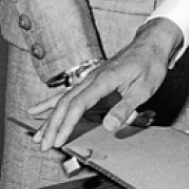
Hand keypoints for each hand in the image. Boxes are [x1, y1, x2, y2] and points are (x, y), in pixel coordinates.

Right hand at [31, 18, 182, 149]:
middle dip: (52, 125)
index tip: (58, 140)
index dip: (66, 124)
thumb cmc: (150, 64)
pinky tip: (36, 110)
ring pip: (63, 99)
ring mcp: (90, 78)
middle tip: (43, 145)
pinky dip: (50, 103)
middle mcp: (92, 78)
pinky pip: (67, 94)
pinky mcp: (91, 80)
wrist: (152, 44)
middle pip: (65, 103)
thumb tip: (109, 126)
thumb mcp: (144, 88)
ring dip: (49, 118)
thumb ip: (125, 107)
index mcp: (104, 80)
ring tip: (36, 136)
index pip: (79, 104)